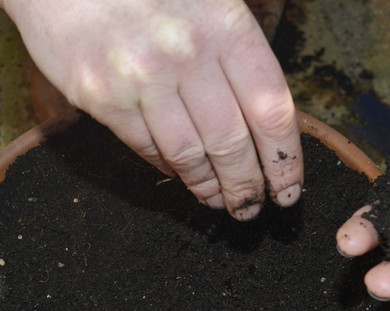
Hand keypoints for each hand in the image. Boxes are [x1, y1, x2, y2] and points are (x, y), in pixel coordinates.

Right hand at [0, 0, 302, 220]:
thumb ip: (236, 51)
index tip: (287, 188)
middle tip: (251, 206)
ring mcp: (141, 78)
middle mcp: (186, 54)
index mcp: (224, 25)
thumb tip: (262, 118)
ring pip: (189, 155)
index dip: (284, 159)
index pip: (271, 110)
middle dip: (247, 186)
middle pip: (232, 143)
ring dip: (208, 186)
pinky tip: (180, 174)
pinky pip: (146, 147)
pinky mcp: (102, 97)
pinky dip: (169, 167)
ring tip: (219, 201)